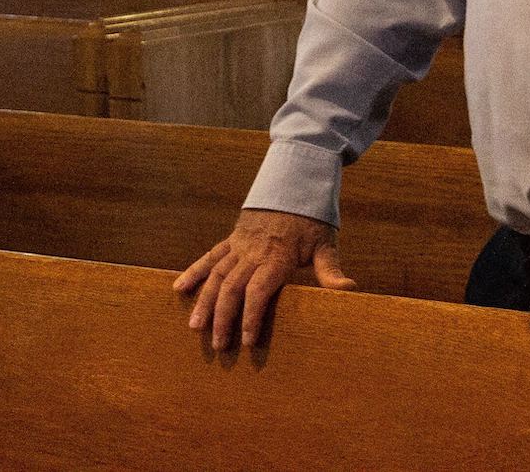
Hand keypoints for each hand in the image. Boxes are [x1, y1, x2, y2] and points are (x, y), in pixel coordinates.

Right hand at [174, 209, 355, 350]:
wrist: (293, 183)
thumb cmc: (312, 219)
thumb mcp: (326, 244)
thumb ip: (331, 271)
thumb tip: (350, 290)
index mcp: (277, 257)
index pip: (259, 291)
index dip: (251, 317)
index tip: (247, 342)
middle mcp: (254, 252)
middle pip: (232, 288)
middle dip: (223, 318)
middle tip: (218, 345)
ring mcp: (239, 245)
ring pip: (217, 275)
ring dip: (204, 301)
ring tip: (194, 327)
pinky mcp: (232, 239)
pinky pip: (210, 257)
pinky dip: (194, 272)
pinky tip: (179, 288)